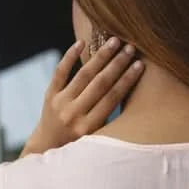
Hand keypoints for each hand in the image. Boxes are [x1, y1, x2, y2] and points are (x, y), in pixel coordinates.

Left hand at [21, 37, 143, 155]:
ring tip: (114, 41)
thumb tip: (130, 89)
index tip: (140, 65)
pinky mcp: (49, 95)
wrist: (48, 147)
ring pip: (83, 74)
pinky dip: (70, 56)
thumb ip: (109, 117)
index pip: (112, 98)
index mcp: (89, 127)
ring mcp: (60, 103)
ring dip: (100, 56)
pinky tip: (82, 42)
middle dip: (117, 64)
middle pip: (100, 83)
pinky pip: (60, 72)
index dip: (127, 80)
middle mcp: (73, 114)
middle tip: (131, 48)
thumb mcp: (96, 136)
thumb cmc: (79, 142)